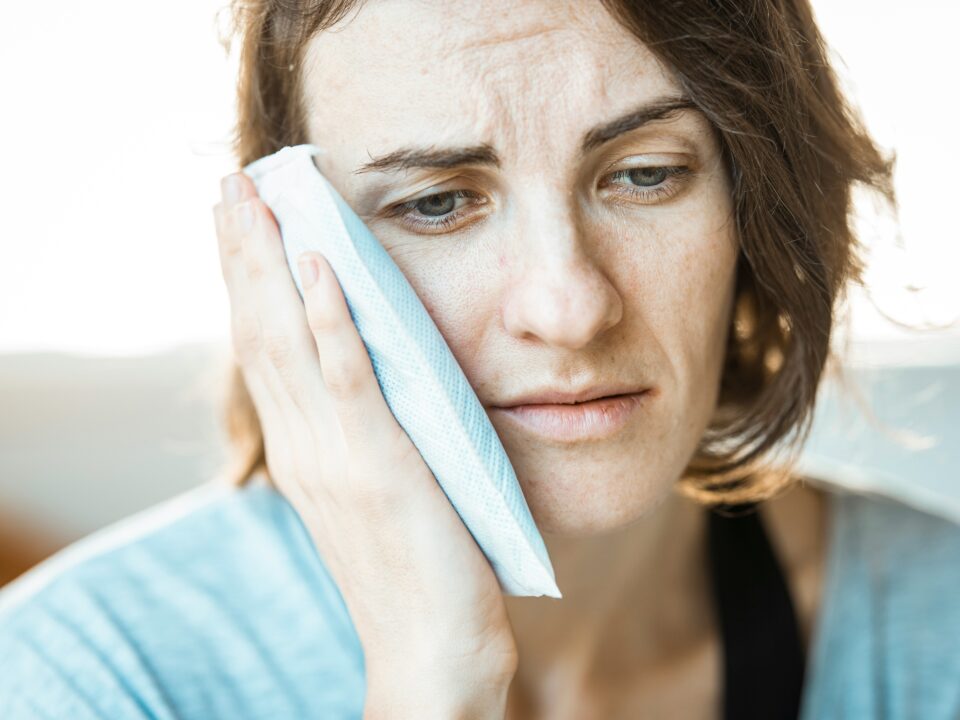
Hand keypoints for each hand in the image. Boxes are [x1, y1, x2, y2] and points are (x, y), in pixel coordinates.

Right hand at [212, 172, 516, 716]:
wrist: (431, 652)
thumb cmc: (415, 572)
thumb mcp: (376, 492)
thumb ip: (361, 437)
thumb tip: (369, 384)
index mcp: (304, 452)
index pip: (262, 349)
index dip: (246, 281)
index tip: (239, 222)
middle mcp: (305, 448)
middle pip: (258, 331)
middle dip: (242, 253)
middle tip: (230, 183)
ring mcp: (336, 456)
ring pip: (287, 341)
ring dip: (269, 263)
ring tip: (255, 197)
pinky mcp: (381, 466)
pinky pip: (347, 379)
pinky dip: (328, 319)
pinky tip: (316, 265)